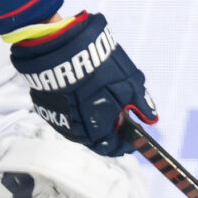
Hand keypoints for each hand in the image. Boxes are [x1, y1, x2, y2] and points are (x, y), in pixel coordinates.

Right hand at [8, 12, 155, 157]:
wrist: (61, 49)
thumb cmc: (99, 68)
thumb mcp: (130, 84)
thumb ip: (142, 105)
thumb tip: (152, 118)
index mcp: (97, 131)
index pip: (113, 148)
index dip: (125, 142)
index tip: (133, 134)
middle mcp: (75, 131)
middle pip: (95, 138)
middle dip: (109, 128)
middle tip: (118, 113)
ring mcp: (58, 119)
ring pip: (79, 126)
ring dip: (92, 118)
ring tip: (101, 98)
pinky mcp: (45, 106)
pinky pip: (64, 114)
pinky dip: (75, 108)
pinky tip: (82, 92)